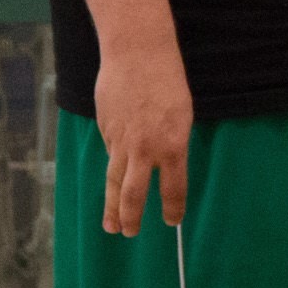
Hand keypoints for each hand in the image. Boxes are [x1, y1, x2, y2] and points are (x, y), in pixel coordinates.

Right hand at [94, 39, 192, 233]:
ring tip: (111, 225)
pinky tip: (113, 174)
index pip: (174, 187)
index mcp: (173, 145)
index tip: (171, 221)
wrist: (137, 55)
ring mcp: (121, 142)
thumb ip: (171, 142)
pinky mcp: (105, 131)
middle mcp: (145, 149)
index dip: (172, 208)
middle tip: (130, 233)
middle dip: (132, 217)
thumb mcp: (182, 114)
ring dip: (112, 206)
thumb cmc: (168, 80)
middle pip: (135, 194)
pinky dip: (112, 165)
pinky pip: (110, 153)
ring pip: (115, 181)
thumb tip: (162, 163)